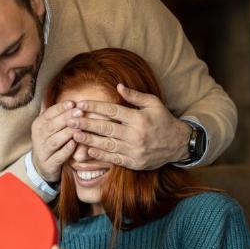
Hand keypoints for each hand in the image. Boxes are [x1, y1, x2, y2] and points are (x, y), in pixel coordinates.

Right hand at [30, 101, 82, 181]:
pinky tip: (74, 144)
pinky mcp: (48, 164)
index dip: (60, 108)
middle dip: (66, 118)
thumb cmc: (50, 141)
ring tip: (79, 128)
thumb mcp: (48, 125)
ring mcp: (42, 151)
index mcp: (38, 125)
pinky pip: (57, 157)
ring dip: (67, 133)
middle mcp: (38, 137)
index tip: (73, 103)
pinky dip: (66, 151)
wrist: (41, 166)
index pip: (48, 114)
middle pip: (52, 126)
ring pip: (54, 141)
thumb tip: (53, 88)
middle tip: (80, 112)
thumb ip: (53, 111)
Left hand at [70, 84, 190, 169]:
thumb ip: (135, 96)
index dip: (95, 107)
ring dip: (89, 140)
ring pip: (107, 145)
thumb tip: (118, 86)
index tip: (80, 104)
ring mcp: (134, 150)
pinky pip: (114, 159)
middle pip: (106, 128)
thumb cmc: (164, 120)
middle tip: (71, 120)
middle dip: (86, 124)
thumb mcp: (153, 103)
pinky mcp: (134, 162)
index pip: (112, 111)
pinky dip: (100, 155)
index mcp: (139, 118)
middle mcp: (135, 135)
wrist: (179, 144)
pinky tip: (88, 150)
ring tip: (74, 135)